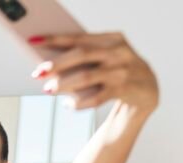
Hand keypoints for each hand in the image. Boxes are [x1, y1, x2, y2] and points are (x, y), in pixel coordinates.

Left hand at [32, 33, 158, 111]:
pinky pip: (97, 97)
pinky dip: (80, 103)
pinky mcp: (126, 89)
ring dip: (65, 84)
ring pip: (88, 76)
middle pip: (82, 55)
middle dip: (57, 64)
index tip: (33, 40)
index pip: (79, 37)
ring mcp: (124, 70)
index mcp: (113, 38)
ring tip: (48, 89)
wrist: (148, 91)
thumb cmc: (117, 72)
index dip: (55, 39)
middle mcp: (119, 52)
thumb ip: (85, 57)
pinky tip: (69, 105)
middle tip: (38, 72)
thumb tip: (49, 64)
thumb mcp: (105, 58)